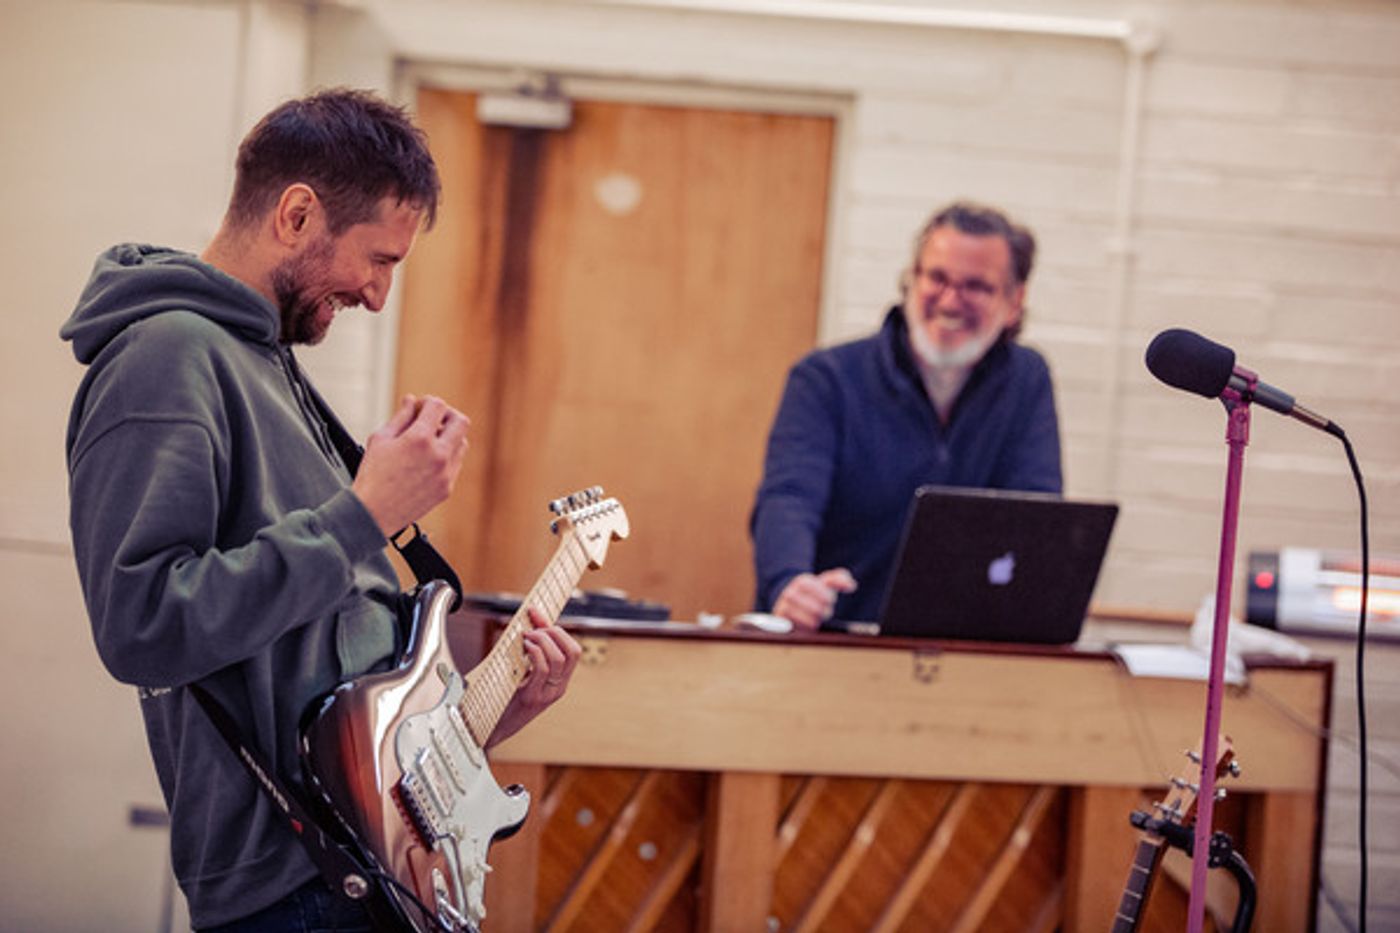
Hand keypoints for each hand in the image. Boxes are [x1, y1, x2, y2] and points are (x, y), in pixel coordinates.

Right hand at [352, 395, 469, 536]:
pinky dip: (447, 455)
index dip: (427, 402)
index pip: (438, 406)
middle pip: (460, 421)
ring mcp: (446, 473)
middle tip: (432, 419)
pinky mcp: (447, 488)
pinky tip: (429, 458)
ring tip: (429, 440)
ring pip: (462, 443)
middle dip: (446, 415)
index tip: (418, 408)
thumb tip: (411, 402)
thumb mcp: (380, 439)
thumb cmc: (372, 477)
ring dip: (449, 436)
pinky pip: (456, 463)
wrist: (373, 514)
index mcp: (420, 439)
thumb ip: (400, 416)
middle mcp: (438, 455)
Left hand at [487, 607, 581, 747]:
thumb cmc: (503, 698)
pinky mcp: (532, 698)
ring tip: (526, 637)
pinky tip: (524, 647)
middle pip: (572, 651)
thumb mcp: (522, 674)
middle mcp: (558, 687)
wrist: (489, 729)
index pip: (574, 651)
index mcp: (559, 681)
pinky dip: (535, 652)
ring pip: (559, 658)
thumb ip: (529, 653)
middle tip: (532, 629)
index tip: (537, 616)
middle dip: (553, 632)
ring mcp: (547, 694)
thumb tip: (529, 624)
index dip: (559, 629)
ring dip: (542, 640)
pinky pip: (542, 669)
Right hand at [772, 568, 857, 630]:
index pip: (820, 591)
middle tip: (824, 611)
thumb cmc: (812, 592)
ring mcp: (784, 608)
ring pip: (809, 621)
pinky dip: (805, 629)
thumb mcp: (824, 583)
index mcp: (802, 582)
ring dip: (816, 621)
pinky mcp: (781, 623)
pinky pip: (798, 630)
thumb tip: (852, 585)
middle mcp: (790, 593)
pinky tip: (808, 626)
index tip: (830, 600)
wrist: (788, 601)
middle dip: (823, 611)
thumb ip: (839, 579)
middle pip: (816, 608)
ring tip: (816, 618)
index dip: (827, 598)